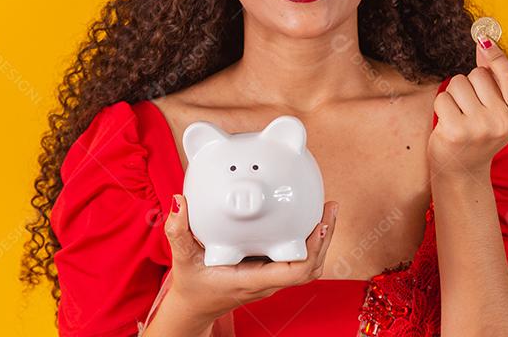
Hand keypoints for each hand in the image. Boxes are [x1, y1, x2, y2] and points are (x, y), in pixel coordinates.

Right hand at [162, 194, 338, 322]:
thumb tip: (180, 201)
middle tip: (329, 207)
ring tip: (326, 209)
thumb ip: (178, 231)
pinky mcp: (270, 271)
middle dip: (325, 238)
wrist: (194, 306)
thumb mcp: (181, 258)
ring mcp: (271, 278)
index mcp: (252, 280)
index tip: (318, 224)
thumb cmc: (191, 285)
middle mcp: (267, 281)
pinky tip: (305, 217)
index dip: (312, 249)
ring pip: (308, 264)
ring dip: (320, 239)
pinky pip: (297, 259)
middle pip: (311, 267)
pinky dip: (308, 240)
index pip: (295, 271)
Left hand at [428, 37, 507, 180]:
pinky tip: (449, 123)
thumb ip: (495, 76)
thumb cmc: (480, 132)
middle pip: (479, 75)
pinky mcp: (456, 131)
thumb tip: (485, 42)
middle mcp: (504, 122)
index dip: (495, 55)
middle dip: (470, 85)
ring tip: (461, 116)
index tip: (483, 40)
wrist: (464, 170)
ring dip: (454, 95)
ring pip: (458, 83)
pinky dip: (442, 107)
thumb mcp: (496, 107)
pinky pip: (443, 98)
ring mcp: (481, 127)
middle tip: (472, 109)